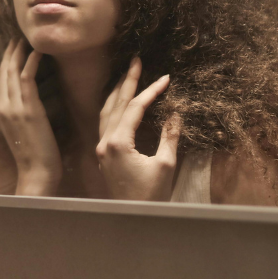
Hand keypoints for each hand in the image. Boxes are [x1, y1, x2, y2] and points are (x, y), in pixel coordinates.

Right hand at [0, 39, 61, 195]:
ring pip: (12, 72)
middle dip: (10, 53)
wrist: (36, 172)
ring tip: (27, 40)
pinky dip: (31, 62)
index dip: (6, 62)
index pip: (0, 80)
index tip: (13, 48)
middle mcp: (1, 107)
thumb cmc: (35, 155)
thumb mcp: (22, 131)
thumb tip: (29, 101)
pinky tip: (38, 52)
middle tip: (18, 37)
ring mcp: (12, 107)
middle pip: (3, 72)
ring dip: (19, 53)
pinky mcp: (27, 108)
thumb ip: (21, 113)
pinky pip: (27, 78)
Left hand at [96, 57, 181, 201]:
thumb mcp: (165, 165)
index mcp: (117, 143)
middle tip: (136, 60)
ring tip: (128, 75)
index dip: (150, 91)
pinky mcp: (104, 154)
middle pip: (115, 104)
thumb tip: (175, 112)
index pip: (134, 108)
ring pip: (106, 112)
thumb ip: (169, 136)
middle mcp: (105, 142)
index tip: (166, 78)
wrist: (133, 218)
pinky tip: (119, 101)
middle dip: (127, 81)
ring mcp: (102, 148)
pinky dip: (113, 107)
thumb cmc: (150, 195)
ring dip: (117, 92)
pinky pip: (105, 123)